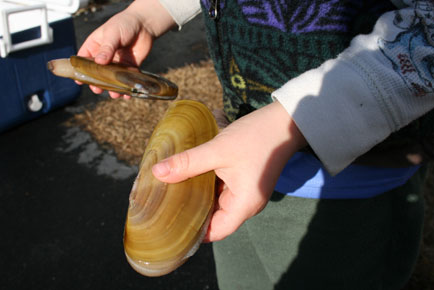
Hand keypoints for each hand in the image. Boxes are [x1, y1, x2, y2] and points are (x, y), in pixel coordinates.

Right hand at [77, 0, 175, 97]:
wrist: (145, 25)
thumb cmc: (124, 24)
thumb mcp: (113, 33)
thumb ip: (107, 48)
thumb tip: (100, 62)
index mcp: (95, 46)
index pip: (83, 60)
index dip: (80, 71)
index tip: (79, 81)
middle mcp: (104, 57)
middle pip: (97, 73)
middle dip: (97, 83)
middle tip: (98, 89)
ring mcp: (117, 63)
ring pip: (112, 79)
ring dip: (112, 88)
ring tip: (115, 94)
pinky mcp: (129, 67)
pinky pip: (126, 79)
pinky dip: (127, 87)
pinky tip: (128, 94)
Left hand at [152, 102, 306, 241]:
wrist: (283, 122)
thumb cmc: (255, 137)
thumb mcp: (218, 150)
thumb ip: (187, 163)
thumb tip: (157, 173)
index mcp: (244, 205)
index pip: (215, 231)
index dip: (193, 233)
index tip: (170, 227)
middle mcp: (247, 205)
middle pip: (215, 219)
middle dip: (192, 213)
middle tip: (164, 207)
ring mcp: (247, 193)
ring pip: (217, 204)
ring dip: (198, 198)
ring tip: (171, 193)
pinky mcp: (245, 182)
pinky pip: (223, 191)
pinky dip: (207, 187)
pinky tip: (190, 179)